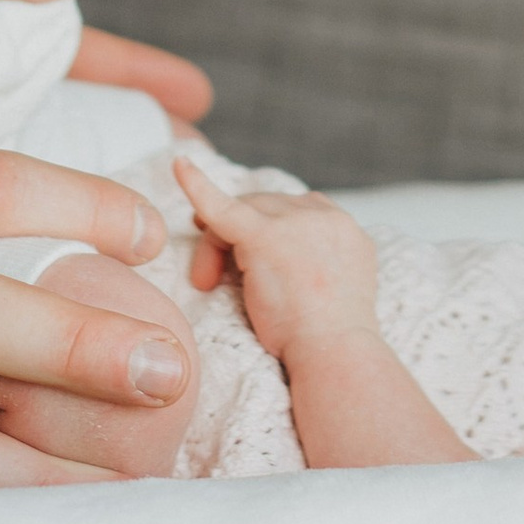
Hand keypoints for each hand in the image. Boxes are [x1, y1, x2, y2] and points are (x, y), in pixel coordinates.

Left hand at [175, 159, 379, 363]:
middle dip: (235, 239)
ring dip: (219, 244)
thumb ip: (319, 263)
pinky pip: (222, 207)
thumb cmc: (332, 342)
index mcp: (343, 226)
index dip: (264, 228)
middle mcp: (323, 215)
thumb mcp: (337, 291)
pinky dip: (198, 186)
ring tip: (206, 281)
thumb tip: (290, 262)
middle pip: (263, 208)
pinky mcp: (264, 236)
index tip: (244, 250)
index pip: (292, 212)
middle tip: (212, 275)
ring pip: (241, 212)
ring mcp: (295, 221)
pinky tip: (179, 167)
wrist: (336, 355)